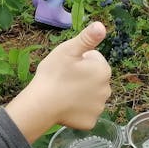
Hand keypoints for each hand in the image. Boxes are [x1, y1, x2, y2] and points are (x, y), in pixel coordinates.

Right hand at [6, 22, 111, 141]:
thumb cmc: (53, 74)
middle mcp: (107, 89)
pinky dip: (78, 110)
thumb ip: (87, 38)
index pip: (94, 59)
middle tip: (64, 79)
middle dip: (83, 77)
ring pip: (91, 95)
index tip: (67, 65)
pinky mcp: (91, 122)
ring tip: (64, 92)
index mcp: (103, 70)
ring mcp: (99, 108)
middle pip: (94, 78)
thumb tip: (102, 25)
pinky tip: (66, 106)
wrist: (41, 104)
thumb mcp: (68, 50)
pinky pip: (86, 112)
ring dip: (81, 93)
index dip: (80, 60)